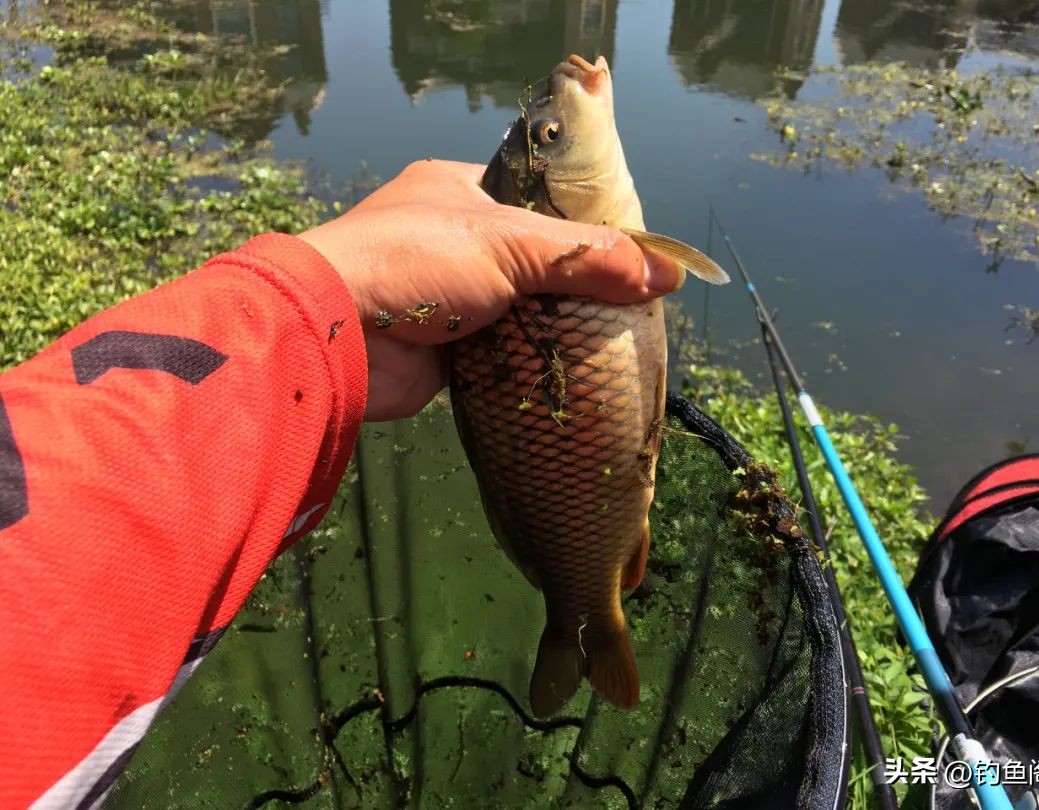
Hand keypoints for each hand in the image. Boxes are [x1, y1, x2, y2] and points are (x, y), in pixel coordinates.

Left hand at [297, 159, 681, 420]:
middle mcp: (452, 238)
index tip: (630, 250)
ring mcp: (447, 295)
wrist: (335, 337)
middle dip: (576, 282)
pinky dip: (534, 358)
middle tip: (630, 303)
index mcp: (460, 189)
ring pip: (522, 307)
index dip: (586, 222)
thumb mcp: (513, 243)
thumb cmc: (418, 262)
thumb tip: (668, 274)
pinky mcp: (446, 347)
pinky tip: (574, 369)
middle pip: (535, 258)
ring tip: (614, 340)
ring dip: (557, 325)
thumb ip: (589, 256)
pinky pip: (505, 349)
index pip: (540, 197)